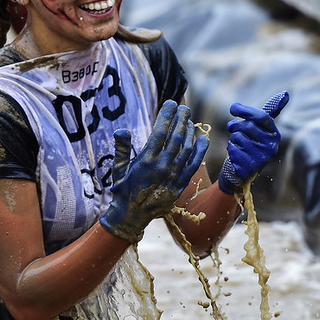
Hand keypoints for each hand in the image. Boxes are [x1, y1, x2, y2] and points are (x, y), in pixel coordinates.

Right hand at [99, 100, 209, 242]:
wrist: (132, 216)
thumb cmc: (123, 190)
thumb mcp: (118, 169)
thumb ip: (121, 148)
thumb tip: (121, 130)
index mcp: (146, 161)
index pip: (160, 132)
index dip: (167, 116)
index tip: (171, 103)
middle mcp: (162, 167)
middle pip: (176, 137)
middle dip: (181, 119)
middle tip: (183, 108)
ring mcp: (173, 176)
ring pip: (187, 149)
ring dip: (190, 132)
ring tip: (190, 119)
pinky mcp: (180, 184)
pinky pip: (193, 164)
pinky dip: (200, 151)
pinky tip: (202, 139)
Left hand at [218, 91, 288, 194]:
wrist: (242, 171)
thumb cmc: (248, 145)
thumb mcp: (257, 129)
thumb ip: (262, 114)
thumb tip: (285, 94)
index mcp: (274, 134)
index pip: (262, 117)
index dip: (246, 111)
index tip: (233, 108)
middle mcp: (271, 146)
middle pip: (248, 126)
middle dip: (235, 125)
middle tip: (231, 127)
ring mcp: (261, 158)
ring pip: (238, 137)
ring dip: (232, 139)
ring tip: (238, 145)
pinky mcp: (249, 167)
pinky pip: (232, 149)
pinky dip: (230, 149)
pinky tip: (236, 155)